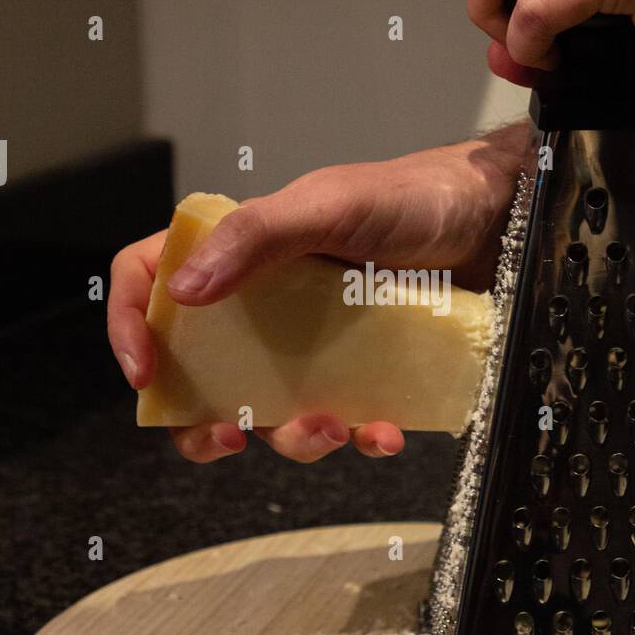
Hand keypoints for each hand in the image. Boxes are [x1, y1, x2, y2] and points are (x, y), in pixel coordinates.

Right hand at [107, 125, 528, 463]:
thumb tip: (182, 290)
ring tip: (338, 429)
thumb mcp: (330, 203)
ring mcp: (312, 342)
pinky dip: (360, 438)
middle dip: (205, 421)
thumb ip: (256, 236)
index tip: (147, 374)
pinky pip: (343, 422)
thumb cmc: (414, 196)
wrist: (502, 222)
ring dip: (294, 438)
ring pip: (272, 412)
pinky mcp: (362, 372)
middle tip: (231, 437)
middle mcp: (266, 302)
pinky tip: (386, 433)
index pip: (150, 281)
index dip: (132, 326)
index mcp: (239, 252)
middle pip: (199, 373)